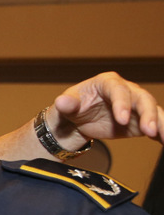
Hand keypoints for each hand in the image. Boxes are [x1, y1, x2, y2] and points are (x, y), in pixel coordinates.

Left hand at [49, 72, 163, 146]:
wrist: (77, 121)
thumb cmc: (72, 108)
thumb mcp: (66, 106)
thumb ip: (66, 104)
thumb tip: (61, 102)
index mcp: (107, 82)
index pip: (118, 90)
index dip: (122, 104)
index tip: (122, 120)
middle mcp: (126, 91)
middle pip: (142, 99)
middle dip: (147, 114)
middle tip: (149, 131)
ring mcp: (136, 106)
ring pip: (154, 111)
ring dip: (161, 124)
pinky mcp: (140, 120)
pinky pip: (156, 124)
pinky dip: (162, 132)